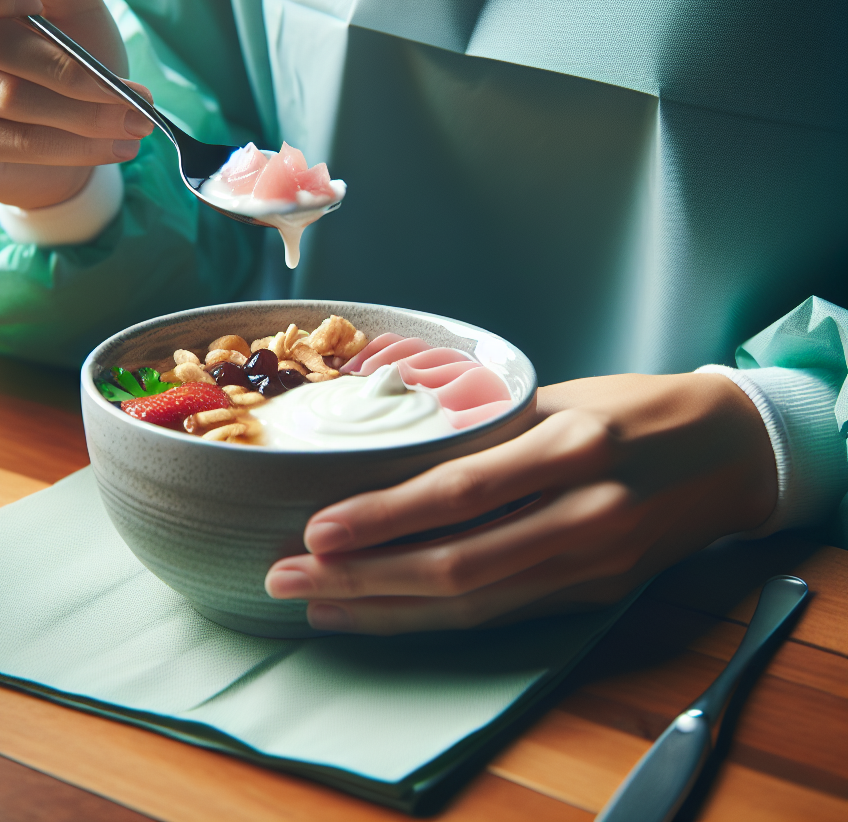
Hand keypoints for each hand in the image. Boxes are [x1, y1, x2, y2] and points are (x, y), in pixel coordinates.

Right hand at [0, 0, 153, 208]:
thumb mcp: (73, 2)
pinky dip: (73, 148)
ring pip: (9, 99)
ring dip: (87, 118)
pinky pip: (12, 142)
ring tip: (135, 126)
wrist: (81, 129)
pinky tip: (110, 148)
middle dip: (76, 74)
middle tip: (137, 98)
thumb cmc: (75, 55)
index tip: (38, 6)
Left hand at [264, 373, 776, 633]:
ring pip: (475, 603)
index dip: (384, 518)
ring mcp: (594, 564)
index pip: (460, 493)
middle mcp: (585, 513)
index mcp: (574, 445)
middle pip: (457, 565)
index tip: (316, 528)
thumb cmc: (634, 408)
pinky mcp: (596, 594)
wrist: (729, 452)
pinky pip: (503, 613)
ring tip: (319, 604)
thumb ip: (488, 434)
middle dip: (363, 577)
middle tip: (288, 576)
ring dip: (388, 610)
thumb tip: (397, 462)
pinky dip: (437, 620)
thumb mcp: (562, 398)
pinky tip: (388, 614)